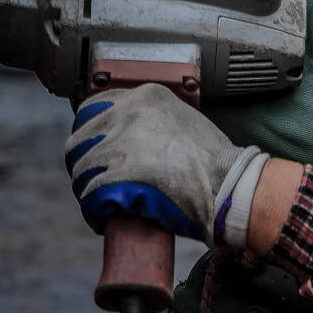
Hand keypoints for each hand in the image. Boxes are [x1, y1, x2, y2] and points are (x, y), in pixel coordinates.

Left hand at [64, 84, 267, 246]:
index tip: (90, 149)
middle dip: (82, 162)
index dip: (87, 134)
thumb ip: (152, 120)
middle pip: (80, 138)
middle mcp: (130, 113)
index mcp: (145, 96)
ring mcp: (125, 141)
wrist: (232, 185)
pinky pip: (91, 191)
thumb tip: (126, 135)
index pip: (91, 108)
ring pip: (82, 166)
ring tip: (96, 201)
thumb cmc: (215, 160)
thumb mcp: (180, 118)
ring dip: (85, 187)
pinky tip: (101, 217)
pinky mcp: (125, 173)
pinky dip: (92, 208)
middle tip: (92, 180)